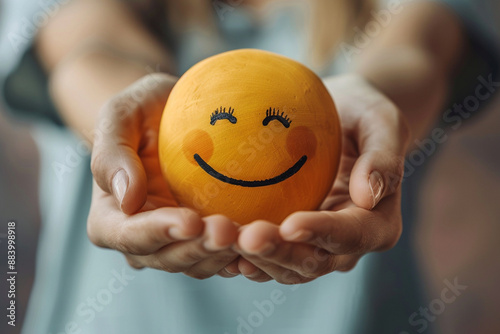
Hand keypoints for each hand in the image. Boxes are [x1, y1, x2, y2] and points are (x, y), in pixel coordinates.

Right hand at [87, 74, 239, 278]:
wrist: (171, 118)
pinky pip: (226, 255)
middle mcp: (143, 240)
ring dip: (227, 254)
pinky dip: (245, 254)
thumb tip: (128, 200)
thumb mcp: (121, 116)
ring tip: (254, 236)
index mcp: (111, 219)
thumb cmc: (142, 111)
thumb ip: (113, 154)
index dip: (160, 233)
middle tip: (230, 230)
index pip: (130, 235)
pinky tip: (268, 241)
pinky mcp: (207, 238)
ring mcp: (177, 243)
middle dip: (200, 248)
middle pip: (169, 257)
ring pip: (201, 263)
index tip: (190, 221)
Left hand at [232, 74, 409, 283]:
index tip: (291, 222)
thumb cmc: (362, 114)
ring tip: (222, 240)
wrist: (339, 118)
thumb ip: (383, 154)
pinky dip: (240, 253)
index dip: (322, 233)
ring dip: (254, 258)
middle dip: (279, 253)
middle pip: (314, 261)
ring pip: (285, 267)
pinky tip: (215, 240)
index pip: (352, 235)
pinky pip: (264, 255)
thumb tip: (369, 195)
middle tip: (245, 237)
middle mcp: (346, 243)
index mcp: (377, 222)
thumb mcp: (380, 119)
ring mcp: (314, 243)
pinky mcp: (288, 237)